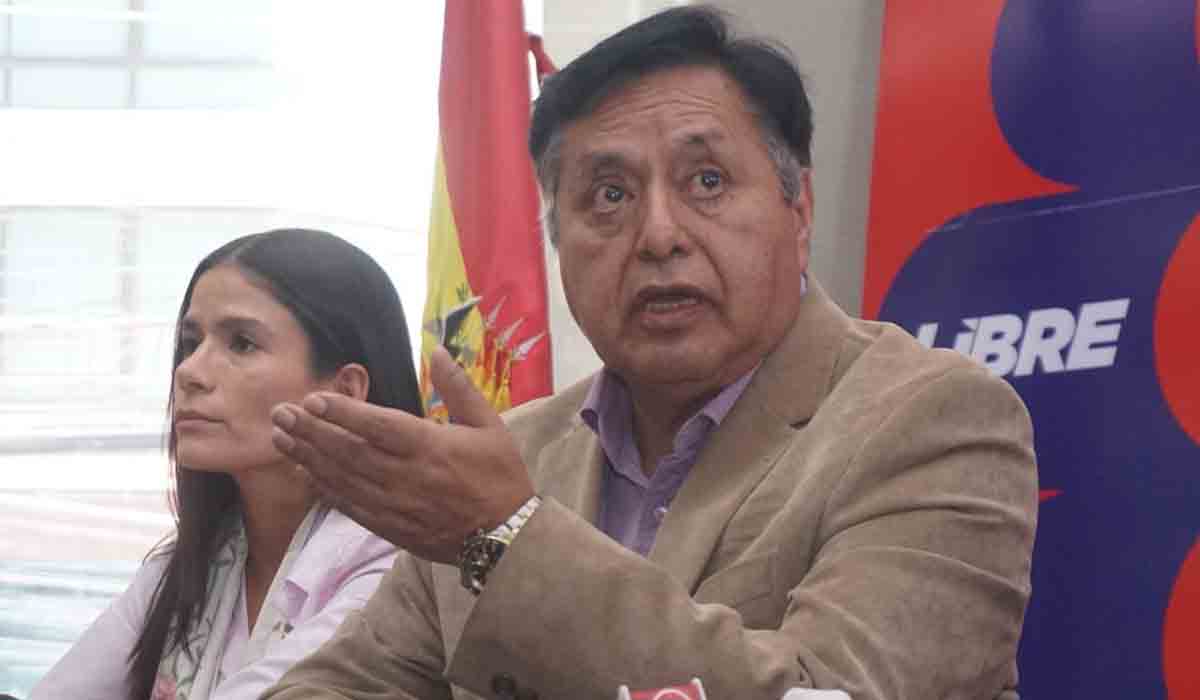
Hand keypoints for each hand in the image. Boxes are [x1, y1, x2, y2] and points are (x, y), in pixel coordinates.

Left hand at [269, 345, 535, 563]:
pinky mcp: (390, 527)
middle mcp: (406, 476)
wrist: (506, 536)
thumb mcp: (490, 425)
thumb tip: (437, 351)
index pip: (378, 426)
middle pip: (349, 451)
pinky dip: (324, 489)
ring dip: (308, 457)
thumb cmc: (499, 475)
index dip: (343, 413)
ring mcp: (395, 504)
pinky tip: (304, 473)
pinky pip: (349, 506)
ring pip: (342, 478)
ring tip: (280, 437)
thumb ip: (459, 388)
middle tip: (279, 412)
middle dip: (310, 431)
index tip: (312, 400)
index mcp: (430, 447)